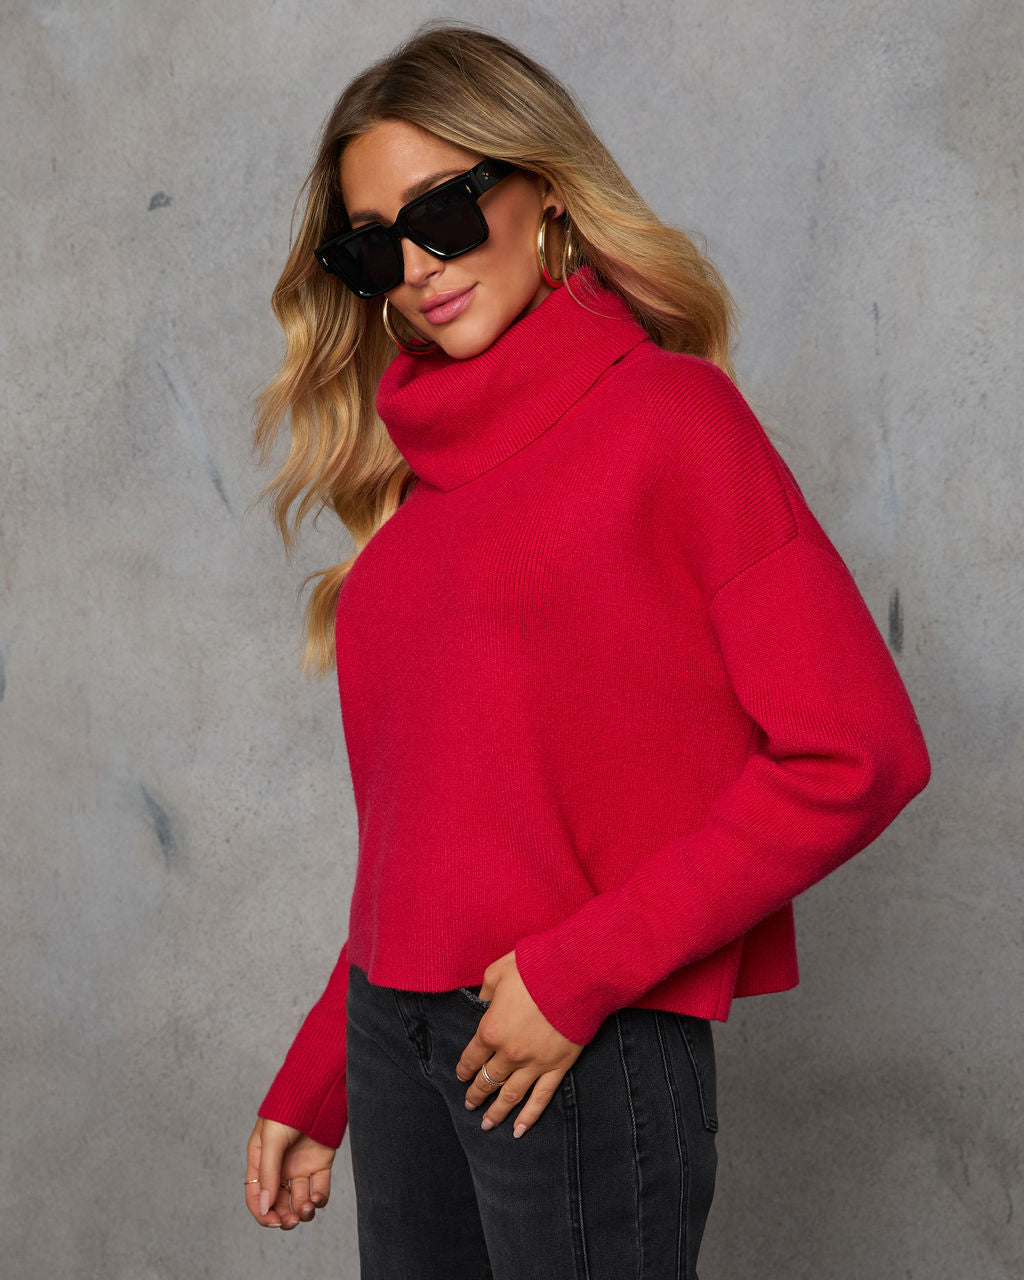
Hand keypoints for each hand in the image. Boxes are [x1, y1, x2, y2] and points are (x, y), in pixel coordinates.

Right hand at [245, 1116, 336, 1229]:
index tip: (273, 1221)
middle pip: (278, 1202)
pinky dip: (319, 1200)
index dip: (262, 1212)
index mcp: (261, 1160)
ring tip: (306, 1209)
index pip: (257, 1195)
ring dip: (302, 1211)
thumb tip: (265, 1207)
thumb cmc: (288, 1110)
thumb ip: (268, 1173)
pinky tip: (317, 1199)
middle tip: (291, 1221)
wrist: (318, 1091)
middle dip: (284, 1216)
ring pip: (299, 1200)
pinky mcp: (320, 1164)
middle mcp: (280, 1167)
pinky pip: (319, 1189)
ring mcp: (300, 1166)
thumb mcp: (271, 1140)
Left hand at [455, 949, 583, 1138]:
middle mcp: (509, 1053)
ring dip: (497, 1112)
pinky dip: (530, 1116)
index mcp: (491, 1029)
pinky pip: (541, 1097)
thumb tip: (482, 1001)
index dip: (464, 1068)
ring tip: (487, 1125)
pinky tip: (519, 1130)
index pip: (472, 1057)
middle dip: (476, 1093)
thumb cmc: (534, 969)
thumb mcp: (498, 972)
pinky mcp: (558, 1066)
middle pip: (488, 1079)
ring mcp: (534, 1064)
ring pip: (511, 1096)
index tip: (461, 1075)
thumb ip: (485, 990)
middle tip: (469, 1104)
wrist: (575, 975)